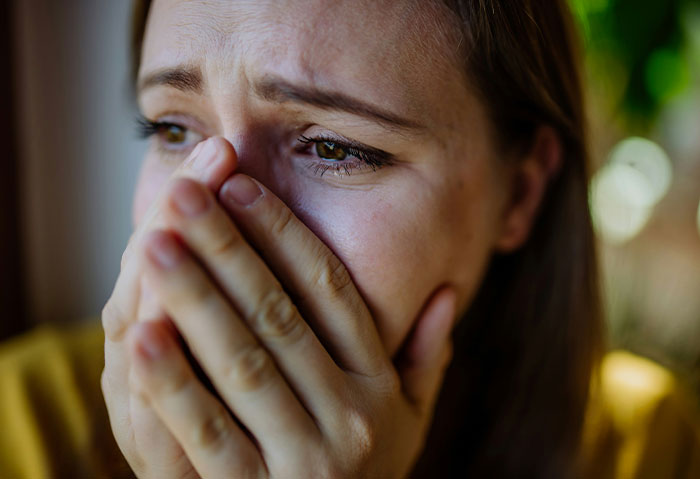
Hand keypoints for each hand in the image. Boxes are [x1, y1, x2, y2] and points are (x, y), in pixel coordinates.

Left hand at [104, 137, 456, 477]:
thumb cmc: (366, 477)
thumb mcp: (410, 423)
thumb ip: (425, 359)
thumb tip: (447, 294)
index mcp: (378, 387)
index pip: (331, 293)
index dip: (285, 237)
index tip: (242, 187)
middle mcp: (348, 416)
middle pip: (279, 316)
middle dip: (228, 249)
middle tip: (186, 191)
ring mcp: (303, 460)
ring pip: (243, 364)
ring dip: (196, 299)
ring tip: (155, 241)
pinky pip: (209, 434)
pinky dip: (174, 383)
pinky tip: (141, 333)